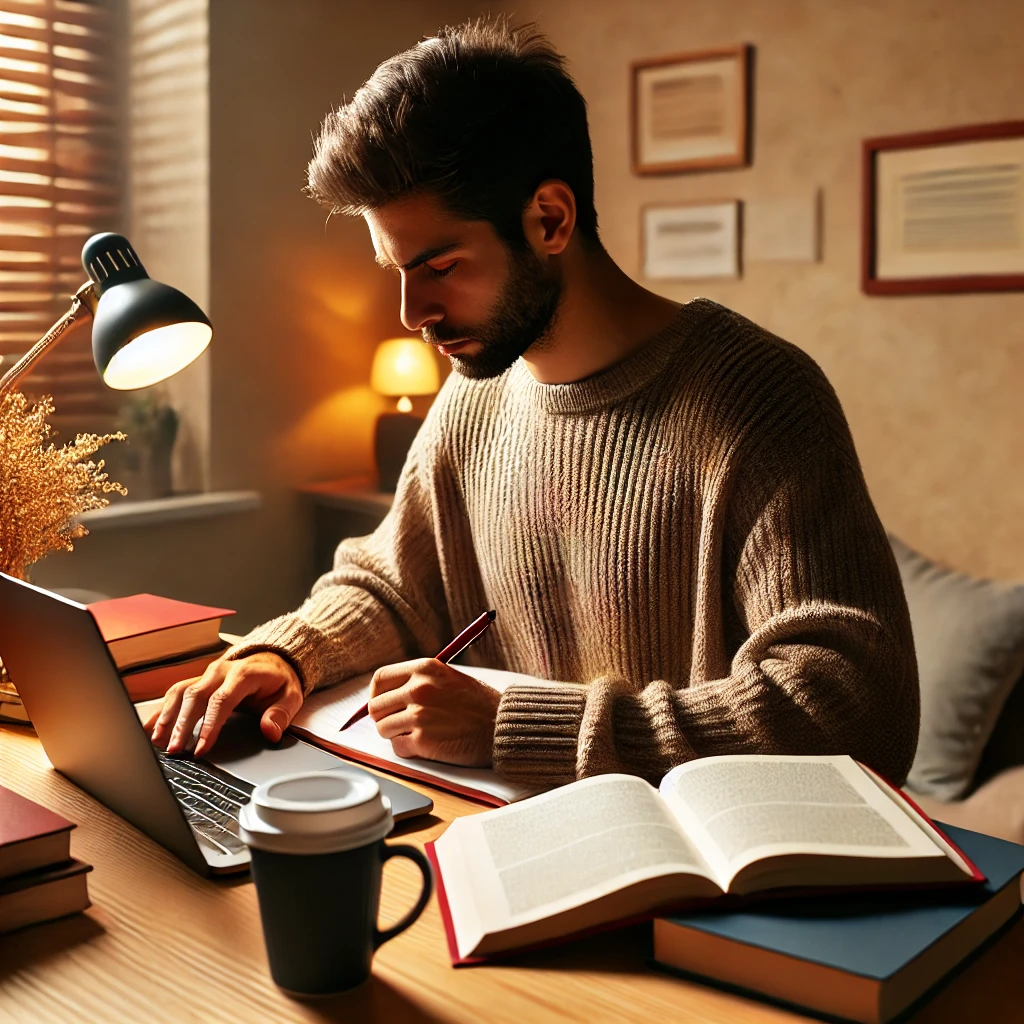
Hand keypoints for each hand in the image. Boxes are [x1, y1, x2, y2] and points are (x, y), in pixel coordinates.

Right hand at [145, 651, 303, 757]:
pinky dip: (162, 709)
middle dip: (182, 725)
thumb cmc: (279, 681)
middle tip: (173, 750)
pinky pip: (176, 692)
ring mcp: (207, 674)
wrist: (273, 659)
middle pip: (195, 696)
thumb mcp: (291, 696)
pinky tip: (149, 728)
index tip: (200, 748)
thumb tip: (270, 731)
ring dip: (167, 716)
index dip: (209, 726)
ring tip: (156, 741)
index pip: (221, 701)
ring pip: (181, 692)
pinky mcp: (199, 679)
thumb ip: (281, 714)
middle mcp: (221, 671)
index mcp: (243, 674)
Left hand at [368, 658, 500, 766]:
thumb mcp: (448, 677)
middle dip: (385, 717)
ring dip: (395, 734)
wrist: (502, 727)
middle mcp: (418, 689)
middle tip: (400, 723)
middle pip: (376, 706)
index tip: (382, 703)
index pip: (380, 679)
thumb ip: (419, 681)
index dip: (376, 694)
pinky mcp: (423, 741)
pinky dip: (407, 748)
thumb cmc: (479, 704)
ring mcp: (419, 715)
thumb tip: (386, 695)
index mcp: (424, 668)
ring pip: (383, 728)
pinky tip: (426, 744)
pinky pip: (398, 746)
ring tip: (416, 733)